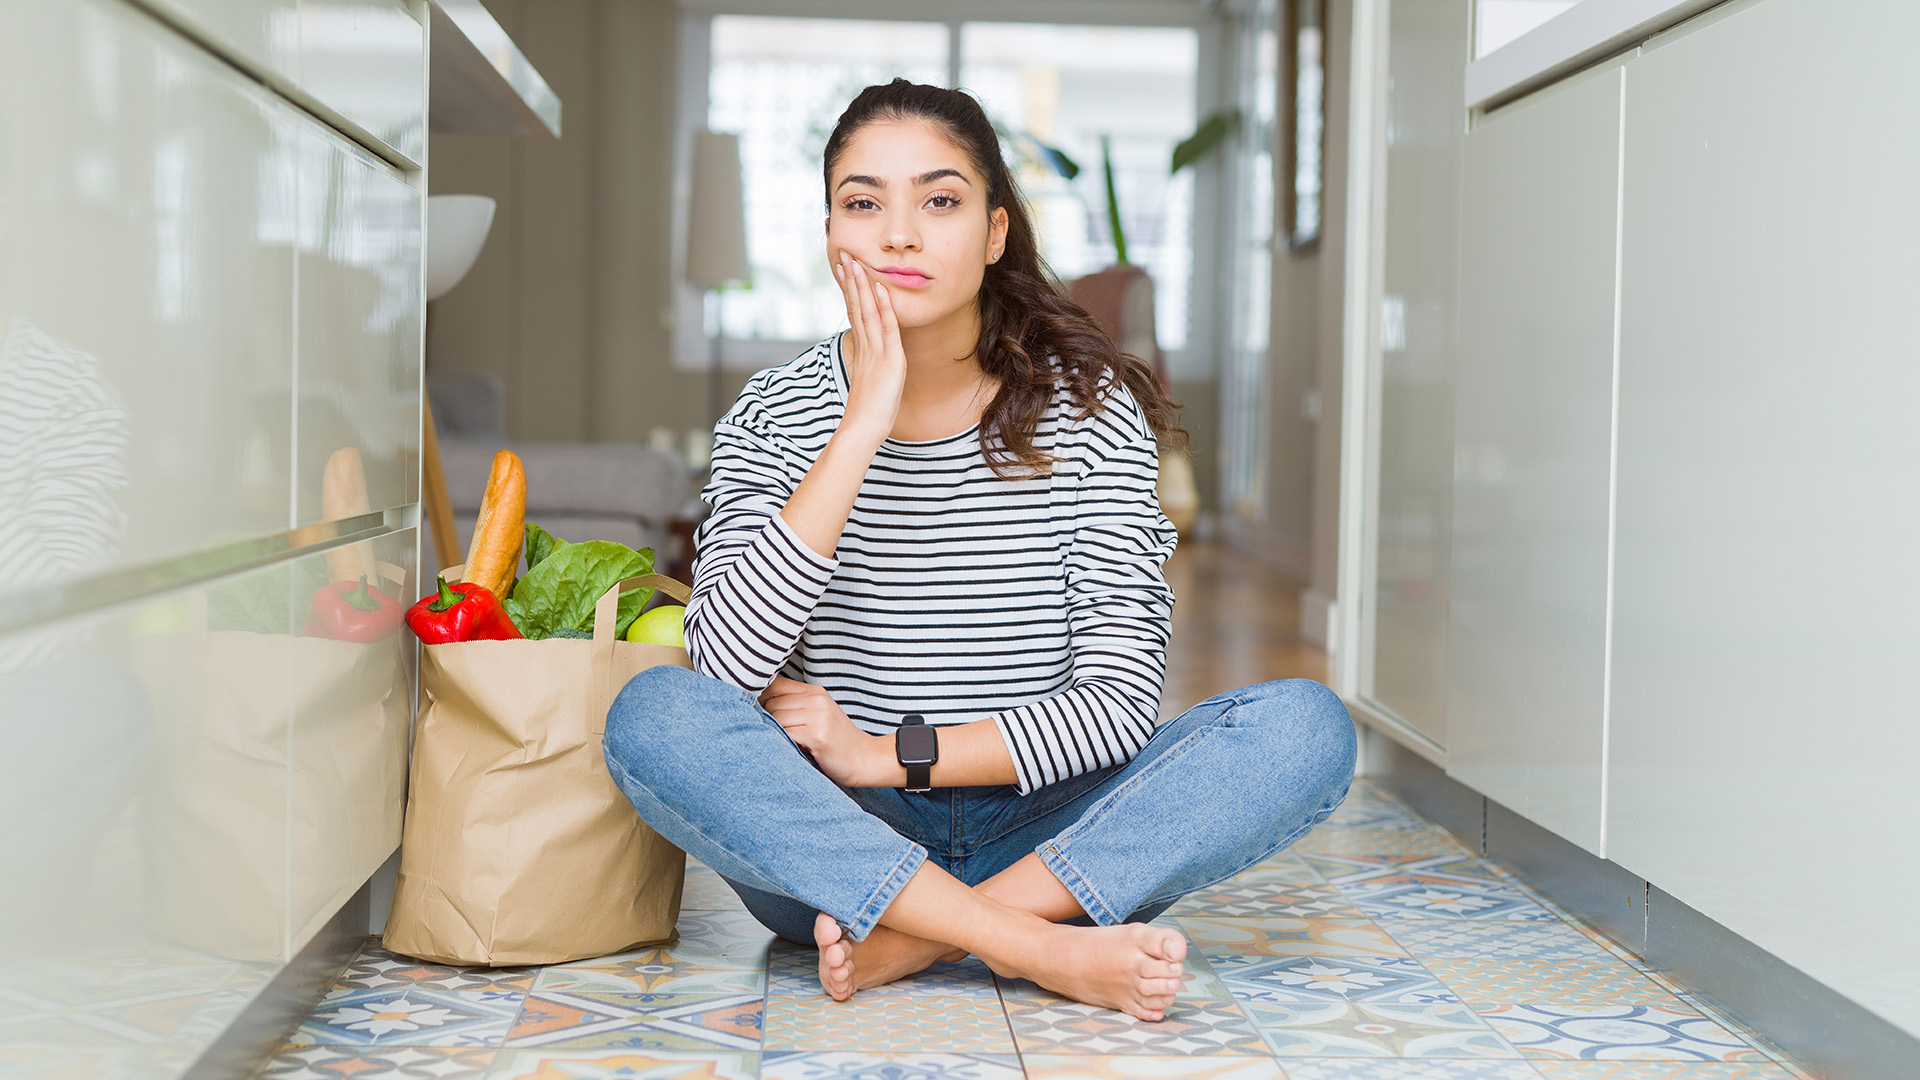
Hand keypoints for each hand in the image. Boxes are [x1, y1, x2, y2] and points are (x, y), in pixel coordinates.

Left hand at [760, 676, 895, 787]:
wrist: (865, 759)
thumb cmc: (837, 741)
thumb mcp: (818, 715)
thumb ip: (793, 706)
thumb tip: (754, 704)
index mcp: (815, 692)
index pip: (774, 684)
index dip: (760, 697)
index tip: (756, 712)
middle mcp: (816, 699)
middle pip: (771, 702)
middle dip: (766, 718)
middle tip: (772, 733)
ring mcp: (818, 716)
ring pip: (776, 717)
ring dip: (773, 732)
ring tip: (783, 743)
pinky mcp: (817, 735)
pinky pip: (785, 733)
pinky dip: (781, 742)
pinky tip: (789, 749)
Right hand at [832, 250, 905, 443]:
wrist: (862, 430)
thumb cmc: (867, 414)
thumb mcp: (868, 384)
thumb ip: (868, 367)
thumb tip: (868, 359)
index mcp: (862, 350)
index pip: (854, 312)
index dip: (849, 290)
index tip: (843, 269)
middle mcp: (866, 347)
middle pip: (856, 306)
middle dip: (850, 279)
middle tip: (843, 254)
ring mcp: (876, 352)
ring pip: (868, 312)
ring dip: (862, 285)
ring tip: (855, 262)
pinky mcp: (890, 361)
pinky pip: (887, 329)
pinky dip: (884, 308)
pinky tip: (880, 289)